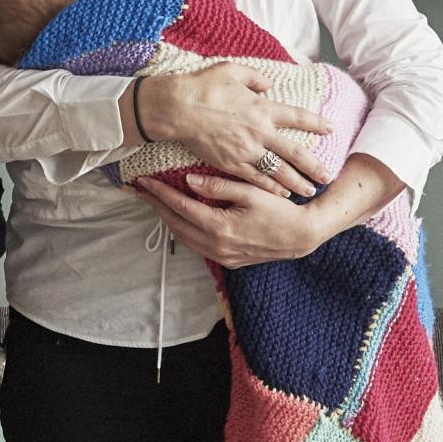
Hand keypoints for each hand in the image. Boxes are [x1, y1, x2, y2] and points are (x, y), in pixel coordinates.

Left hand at [132, 171, 329, 270]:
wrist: (301, 236)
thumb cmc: (280, 210)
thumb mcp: (250, 192)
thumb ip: (218, 186)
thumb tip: (189, 180)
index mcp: (220, 228)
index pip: (180, 207)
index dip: (160, 193)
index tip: (144, 182)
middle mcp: (216, 246)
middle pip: (175, 224)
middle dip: (156, 206)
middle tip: (141, 190)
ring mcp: (222, 257)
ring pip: (184, 238)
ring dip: (168, 219)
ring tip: (156, 202)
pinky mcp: (228, 261)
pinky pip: (197, 245)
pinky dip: (184, 230)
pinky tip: (181, 218)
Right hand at [137, 67, 331, 198]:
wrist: (177, 108)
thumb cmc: (203, 86)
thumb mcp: (232, 70)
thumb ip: (255, 77)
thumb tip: (268, 84)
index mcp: (262, 108)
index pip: (297, 117)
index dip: (316, 123)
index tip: (331, 129)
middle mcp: (258, 132)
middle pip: (294, 153)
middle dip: (313, 166)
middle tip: (328, 176)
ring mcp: (245, 151)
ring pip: (278, 171)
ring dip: (296, 182)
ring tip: (310, 191)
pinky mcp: (230, 164)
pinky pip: (255, 179)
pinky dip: (270, 188)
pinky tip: (281, 194)